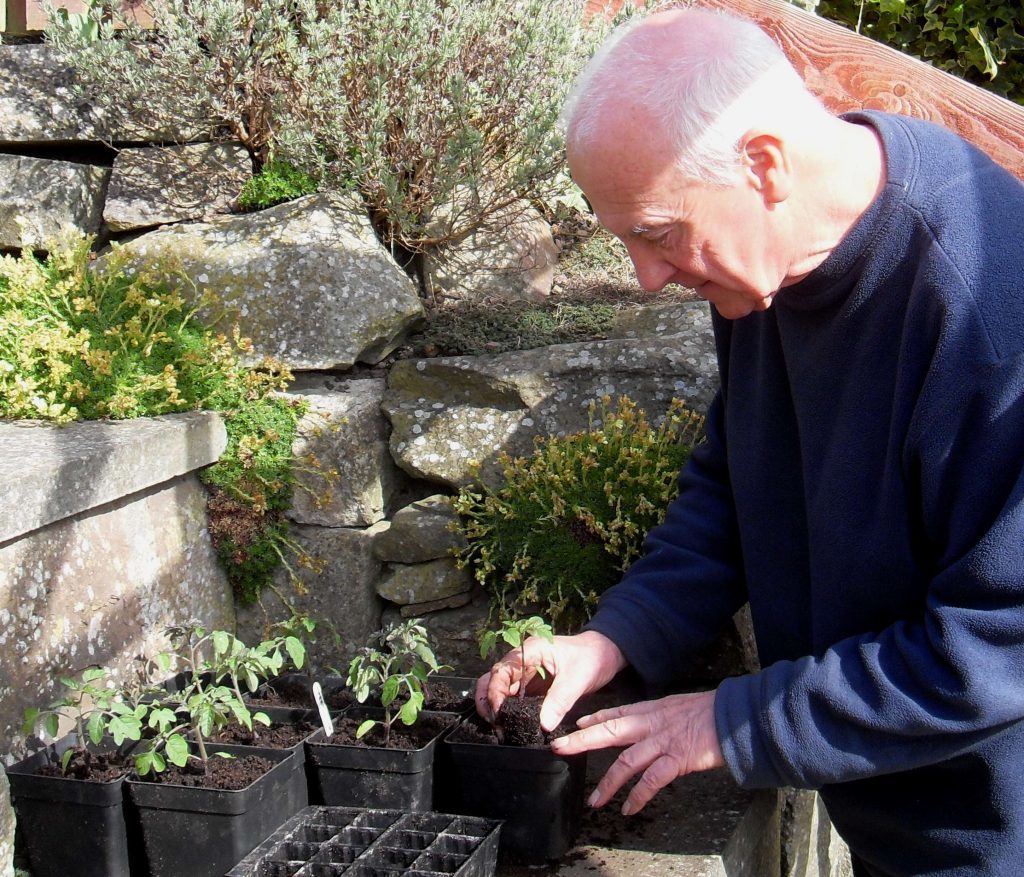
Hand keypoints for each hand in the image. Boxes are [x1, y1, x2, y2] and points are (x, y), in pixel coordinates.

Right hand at [476, 630, 626, 731]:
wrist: (605, 653)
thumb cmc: (592, 658)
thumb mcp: (578, 678)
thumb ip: (560, 700)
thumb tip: (543, 725)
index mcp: (530, 651)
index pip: (501, 671)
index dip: (495, 692)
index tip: (499, 714)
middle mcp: (523, 660)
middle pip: (493, 678)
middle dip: (487, 701)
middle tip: (494, 724)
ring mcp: (526, 673)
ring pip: (500, 689)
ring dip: (497, 707)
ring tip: (501, 728)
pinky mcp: (532, 685)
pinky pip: (514, 697)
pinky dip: (509, 710)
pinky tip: (511, 724)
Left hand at [550, 690, 723, 814]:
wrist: (733, 716)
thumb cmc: (710, 712)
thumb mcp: (679, 706)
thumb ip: (661, 716)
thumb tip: (651, 723)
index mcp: (652, 709)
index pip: (617, 712)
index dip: (595, 718)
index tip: (577, 724)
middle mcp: (651, 723)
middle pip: (609, 732)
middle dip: (582, 741)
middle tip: (559, 748)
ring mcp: (662, 741)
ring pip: (625, 762)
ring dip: (607, 783)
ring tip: (594, 801)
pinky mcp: (676, 759)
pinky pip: (651, 781)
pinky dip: (637, 796)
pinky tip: (628, 809)